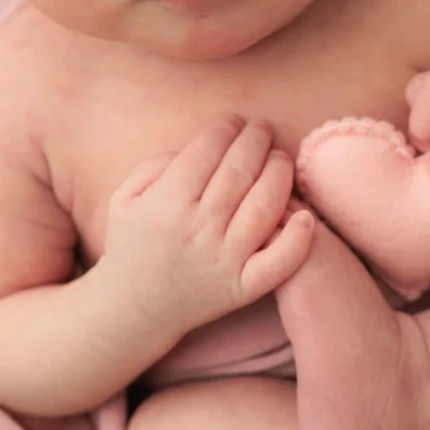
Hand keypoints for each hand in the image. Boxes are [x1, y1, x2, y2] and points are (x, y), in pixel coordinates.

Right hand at [100, 114, 316, 331]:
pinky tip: (305, 215)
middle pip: (239, 170)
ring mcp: (224, 260)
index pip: (207, 150)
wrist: (134, 309)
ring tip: (279, 157)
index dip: (226, 127)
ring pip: (264, 204)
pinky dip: (297, 238)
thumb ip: (156, 164)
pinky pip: (278, 262)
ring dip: (279, 172)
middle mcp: (197, 230)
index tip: (234, 120)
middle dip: (256, 139)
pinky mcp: (242, 288)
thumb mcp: (124, 198)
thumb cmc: (132, 245)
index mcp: (165, 204)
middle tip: (262, 127)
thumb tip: (200, 146)